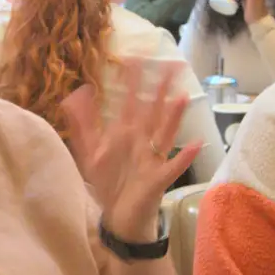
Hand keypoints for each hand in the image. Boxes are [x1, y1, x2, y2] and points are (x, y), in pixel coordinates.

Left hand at [63, 59, 201, 244]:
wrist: (118, 216)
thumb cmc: (109, 183)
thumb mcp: (90, 152)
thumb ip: (83, 124)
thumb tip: (78, 94)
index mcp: (125, 134)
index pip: (128, 102)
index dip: (131, 81)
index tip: (134, 58)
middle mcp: (141, 141)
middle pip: (151, 110)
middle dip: (159, 88)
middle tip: (170, 64)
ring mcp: (152, 158)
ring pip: (164, 132)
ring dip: (174, 115)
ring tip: (183, 96)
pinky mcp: (158, 178)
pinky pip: (173, 166)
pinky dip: (184, 157)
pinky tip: (196, 144)